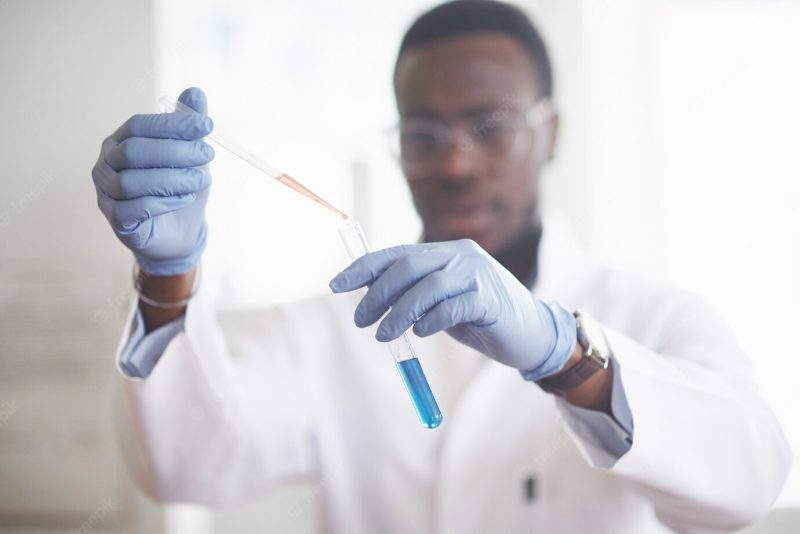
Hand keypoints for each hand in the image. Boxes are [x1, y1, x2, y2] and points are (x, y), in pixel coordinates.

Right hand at [92, 87, 213, 275]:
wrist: (179, 233)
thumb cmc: (180, 188)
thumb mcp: (190, 156)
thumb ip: (189, 125)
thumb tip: (195, 92)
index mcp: (120, 141)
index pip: (140, 125)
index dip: (173, 124)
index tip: (207, 125)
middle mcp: (106, 164)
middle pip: (134, 151)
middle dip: (175, 151)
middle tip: (207, 155)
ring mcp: (106, 193)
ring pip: (132, 181)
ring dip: (172, 179)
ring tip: (201, 180)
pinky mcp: (116, 221)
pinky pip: (133, 209)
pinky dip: (163, 202)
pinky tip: (186, 198)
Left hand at [329, 239, 576, 379]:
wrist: (532, 334)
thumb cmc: (481, 318)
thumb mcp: (442, 301)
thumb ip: (413, 293)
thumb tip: (369, 296)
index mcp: (445, 252)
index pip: (396, 253)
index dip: (364, 267)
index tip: (336, 284)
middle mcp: (460, 255)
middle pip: (407, 266)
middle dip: (377, 294)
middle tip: (360, 320)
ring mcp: (478, 275)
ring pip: (427, 286)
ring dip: (398, 312)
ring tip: (383, 335)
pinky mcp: (490, 299)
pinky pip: (453, 306)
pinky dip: (431, 320)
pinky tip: (421, 333)